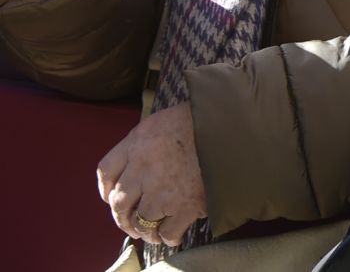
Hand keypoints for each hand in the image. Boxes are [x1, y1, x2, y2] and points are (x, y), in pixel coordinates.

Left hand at [97, 103, 205, 247]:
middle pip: (119, 202)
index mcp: (139, 142)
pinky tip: (174, 234)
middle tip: (130, 222)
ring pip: (141, 220)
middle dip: (122, 216)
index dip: (106, 188)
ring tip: (151, 232)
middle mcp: (144, 167)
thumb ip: (150, 139)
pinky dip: (168, 237)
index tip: (112, 197)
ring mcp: (163, 190)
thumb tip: (145, 159)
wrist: (237, 126)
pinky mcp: (186, 206)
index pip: (106, 170)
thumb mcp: (169, 118)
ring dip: (143, 229)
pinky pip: (167, 232)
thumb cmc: (207, 118)